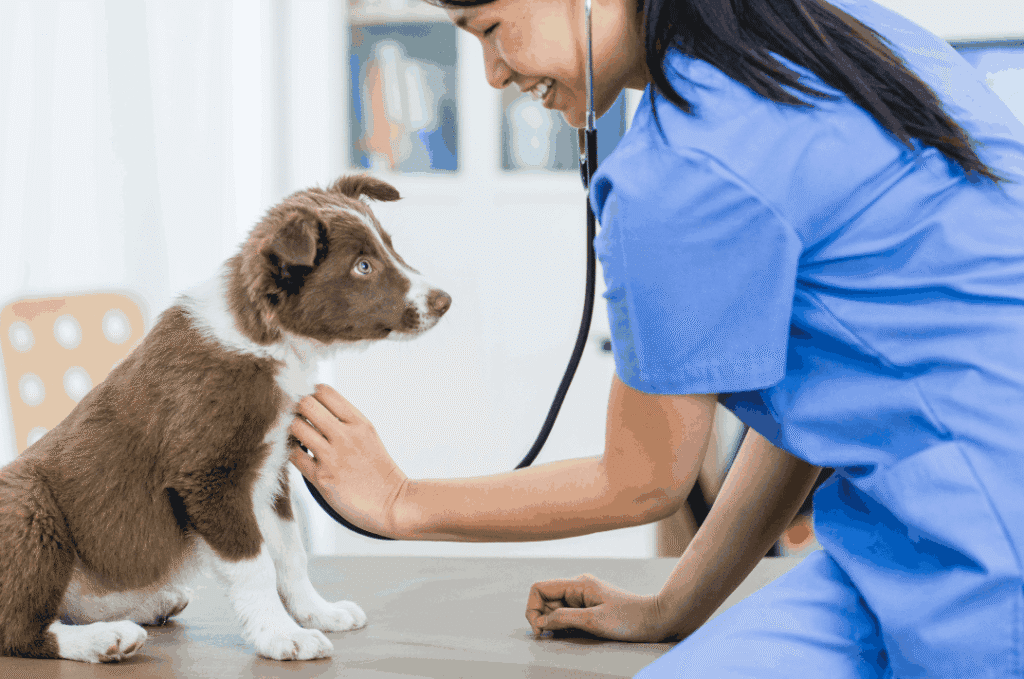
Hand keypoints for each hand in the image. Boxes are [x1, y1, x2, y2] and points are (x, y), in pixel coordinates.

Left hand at [289, 384, 408, 538]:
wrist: (393, 503)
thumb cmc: (379, 471)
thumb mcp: (369, 436)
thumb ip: (346, 422)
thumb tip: (317, 409)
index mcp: (359, 422)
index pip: (325, 391)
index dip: (312, 395)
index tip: (311, 406)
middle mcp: (345, 435)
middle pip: (306, 404)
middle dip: (298, 409)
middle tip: (299, 420)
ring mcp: (332, 456)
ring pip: (295, 427)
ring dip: (292, 430)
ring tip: (298, 438)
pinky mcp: (321, 478)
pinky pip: (293, 455)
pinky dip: (292, 452)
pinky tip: (299, 455)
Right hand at [525, 574, 675, 642]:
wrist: (656, 619)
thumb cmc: (629, 619)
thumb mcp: (593, 621)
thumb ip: (563, 618)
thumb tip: (540, 622)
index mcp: (577, 584)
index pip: (539, 588)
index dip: (533, 609)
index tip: (540, 629)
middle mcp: (577, 588)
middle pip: (545, 599)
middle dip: (542, 618)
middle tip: (552, 636)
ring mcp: (583, 597)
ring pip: (555, 609)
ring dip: (554, 623)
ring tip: (567, 635)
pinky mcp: (590, 607)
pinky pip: (567, 615)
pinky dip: (564, 625)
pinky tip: (575, 633)